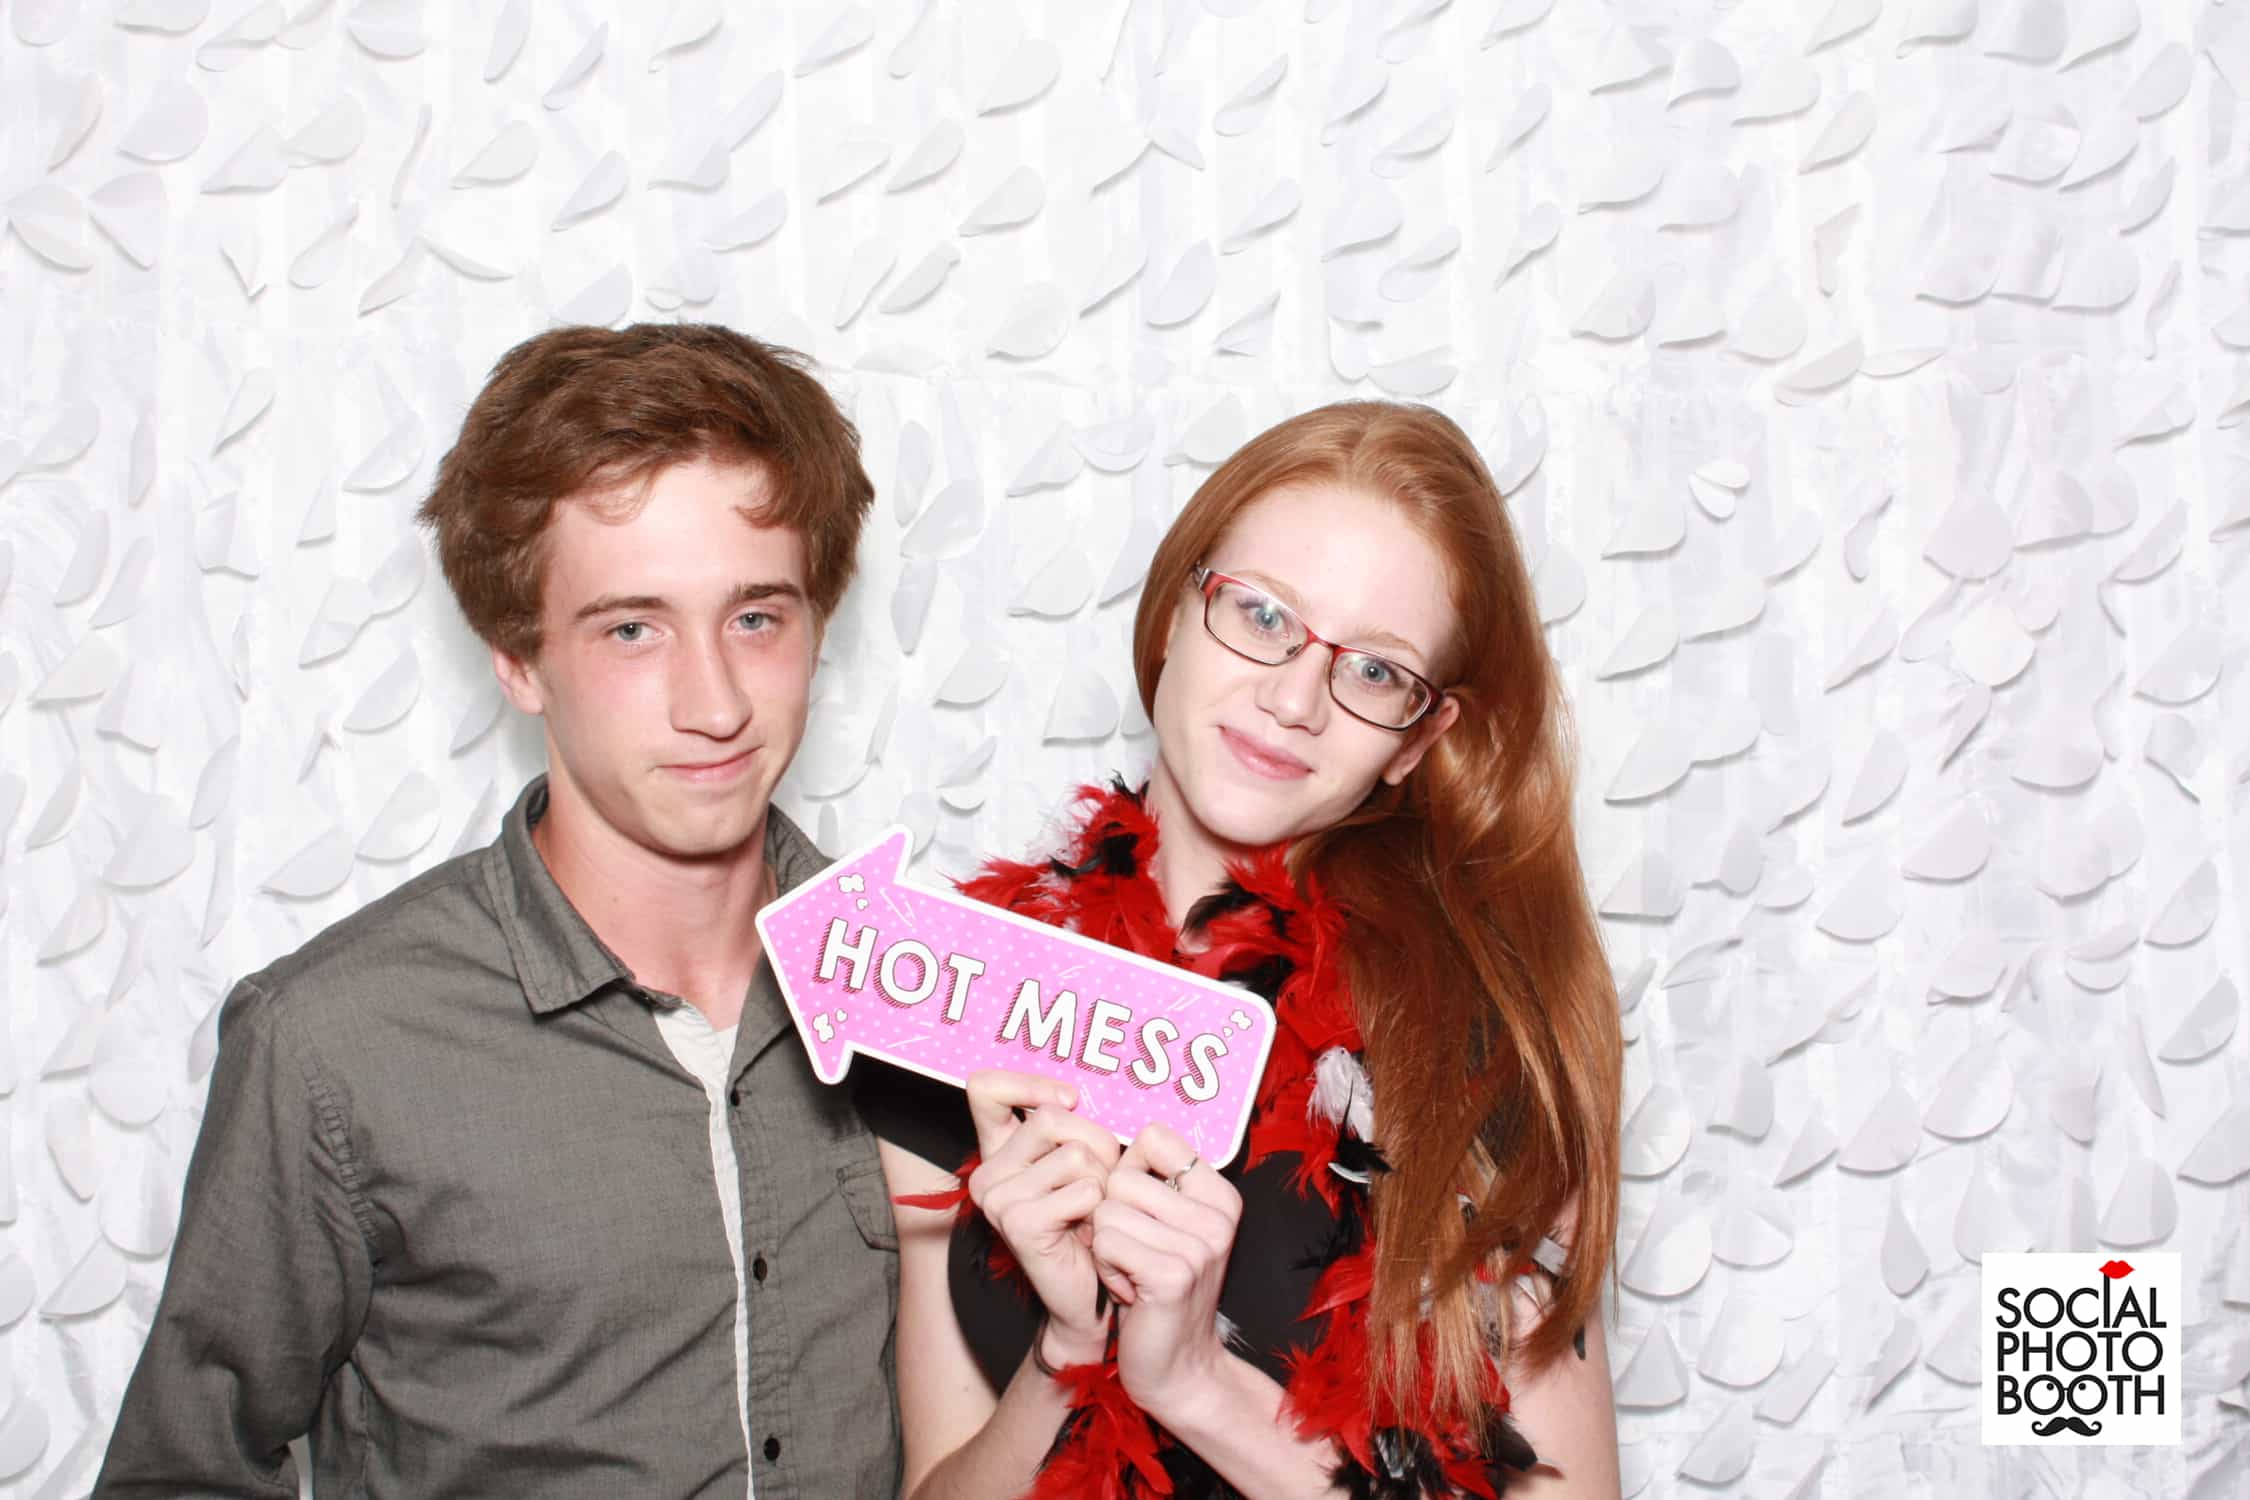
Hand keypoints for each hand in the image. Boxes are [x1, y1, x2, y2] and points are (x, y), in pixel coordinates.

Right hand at [964, 1069, 1121, 1356]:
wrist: (1089, 1295)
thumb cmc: (1091, 1222)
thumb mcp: (1082, 1164)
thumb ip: (1070, 1126)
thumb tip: (1070, 1097)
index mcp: (997, 1151)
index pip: (984, 1088)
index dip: (1030, 1084)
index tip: (1070, 1101)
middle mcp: (987, 1172)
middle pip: (1051, 1117)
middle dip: (1095, 1144)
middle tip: (1097, 1185)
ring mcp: (997, 1198)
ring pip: (1076, 1154)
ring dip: (1103, 1182)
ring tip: (1093, 1213)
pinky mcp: (1018, 1223)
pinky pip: (1084, 1191)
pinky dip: (1100, 1209)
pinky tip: (1090, 1233)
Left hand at [1088, 1123, 1243, 1417]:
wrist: (1177, 1368)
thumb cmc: (1156, 1287)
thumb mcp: (1165, 1225)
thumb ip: (1148, 1181)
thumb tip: (1104, 1136)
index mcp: (1221, 1194)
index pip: (1154, 1138)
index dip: (1129, 1173)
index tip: (1142, 1215)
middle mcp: (1218, 1216)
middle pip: (1121, 1178)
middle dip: (1111, 1218)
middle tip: (1137, 1256)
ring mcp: (1200, 1245)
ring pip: (1107, 1210)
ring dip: (1107, 1247)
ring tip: (1133, 1274)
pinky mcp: (1173, 1274)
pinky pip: (1106, 1241)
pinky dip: (1106, 1268)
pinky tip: (1130, 1291)